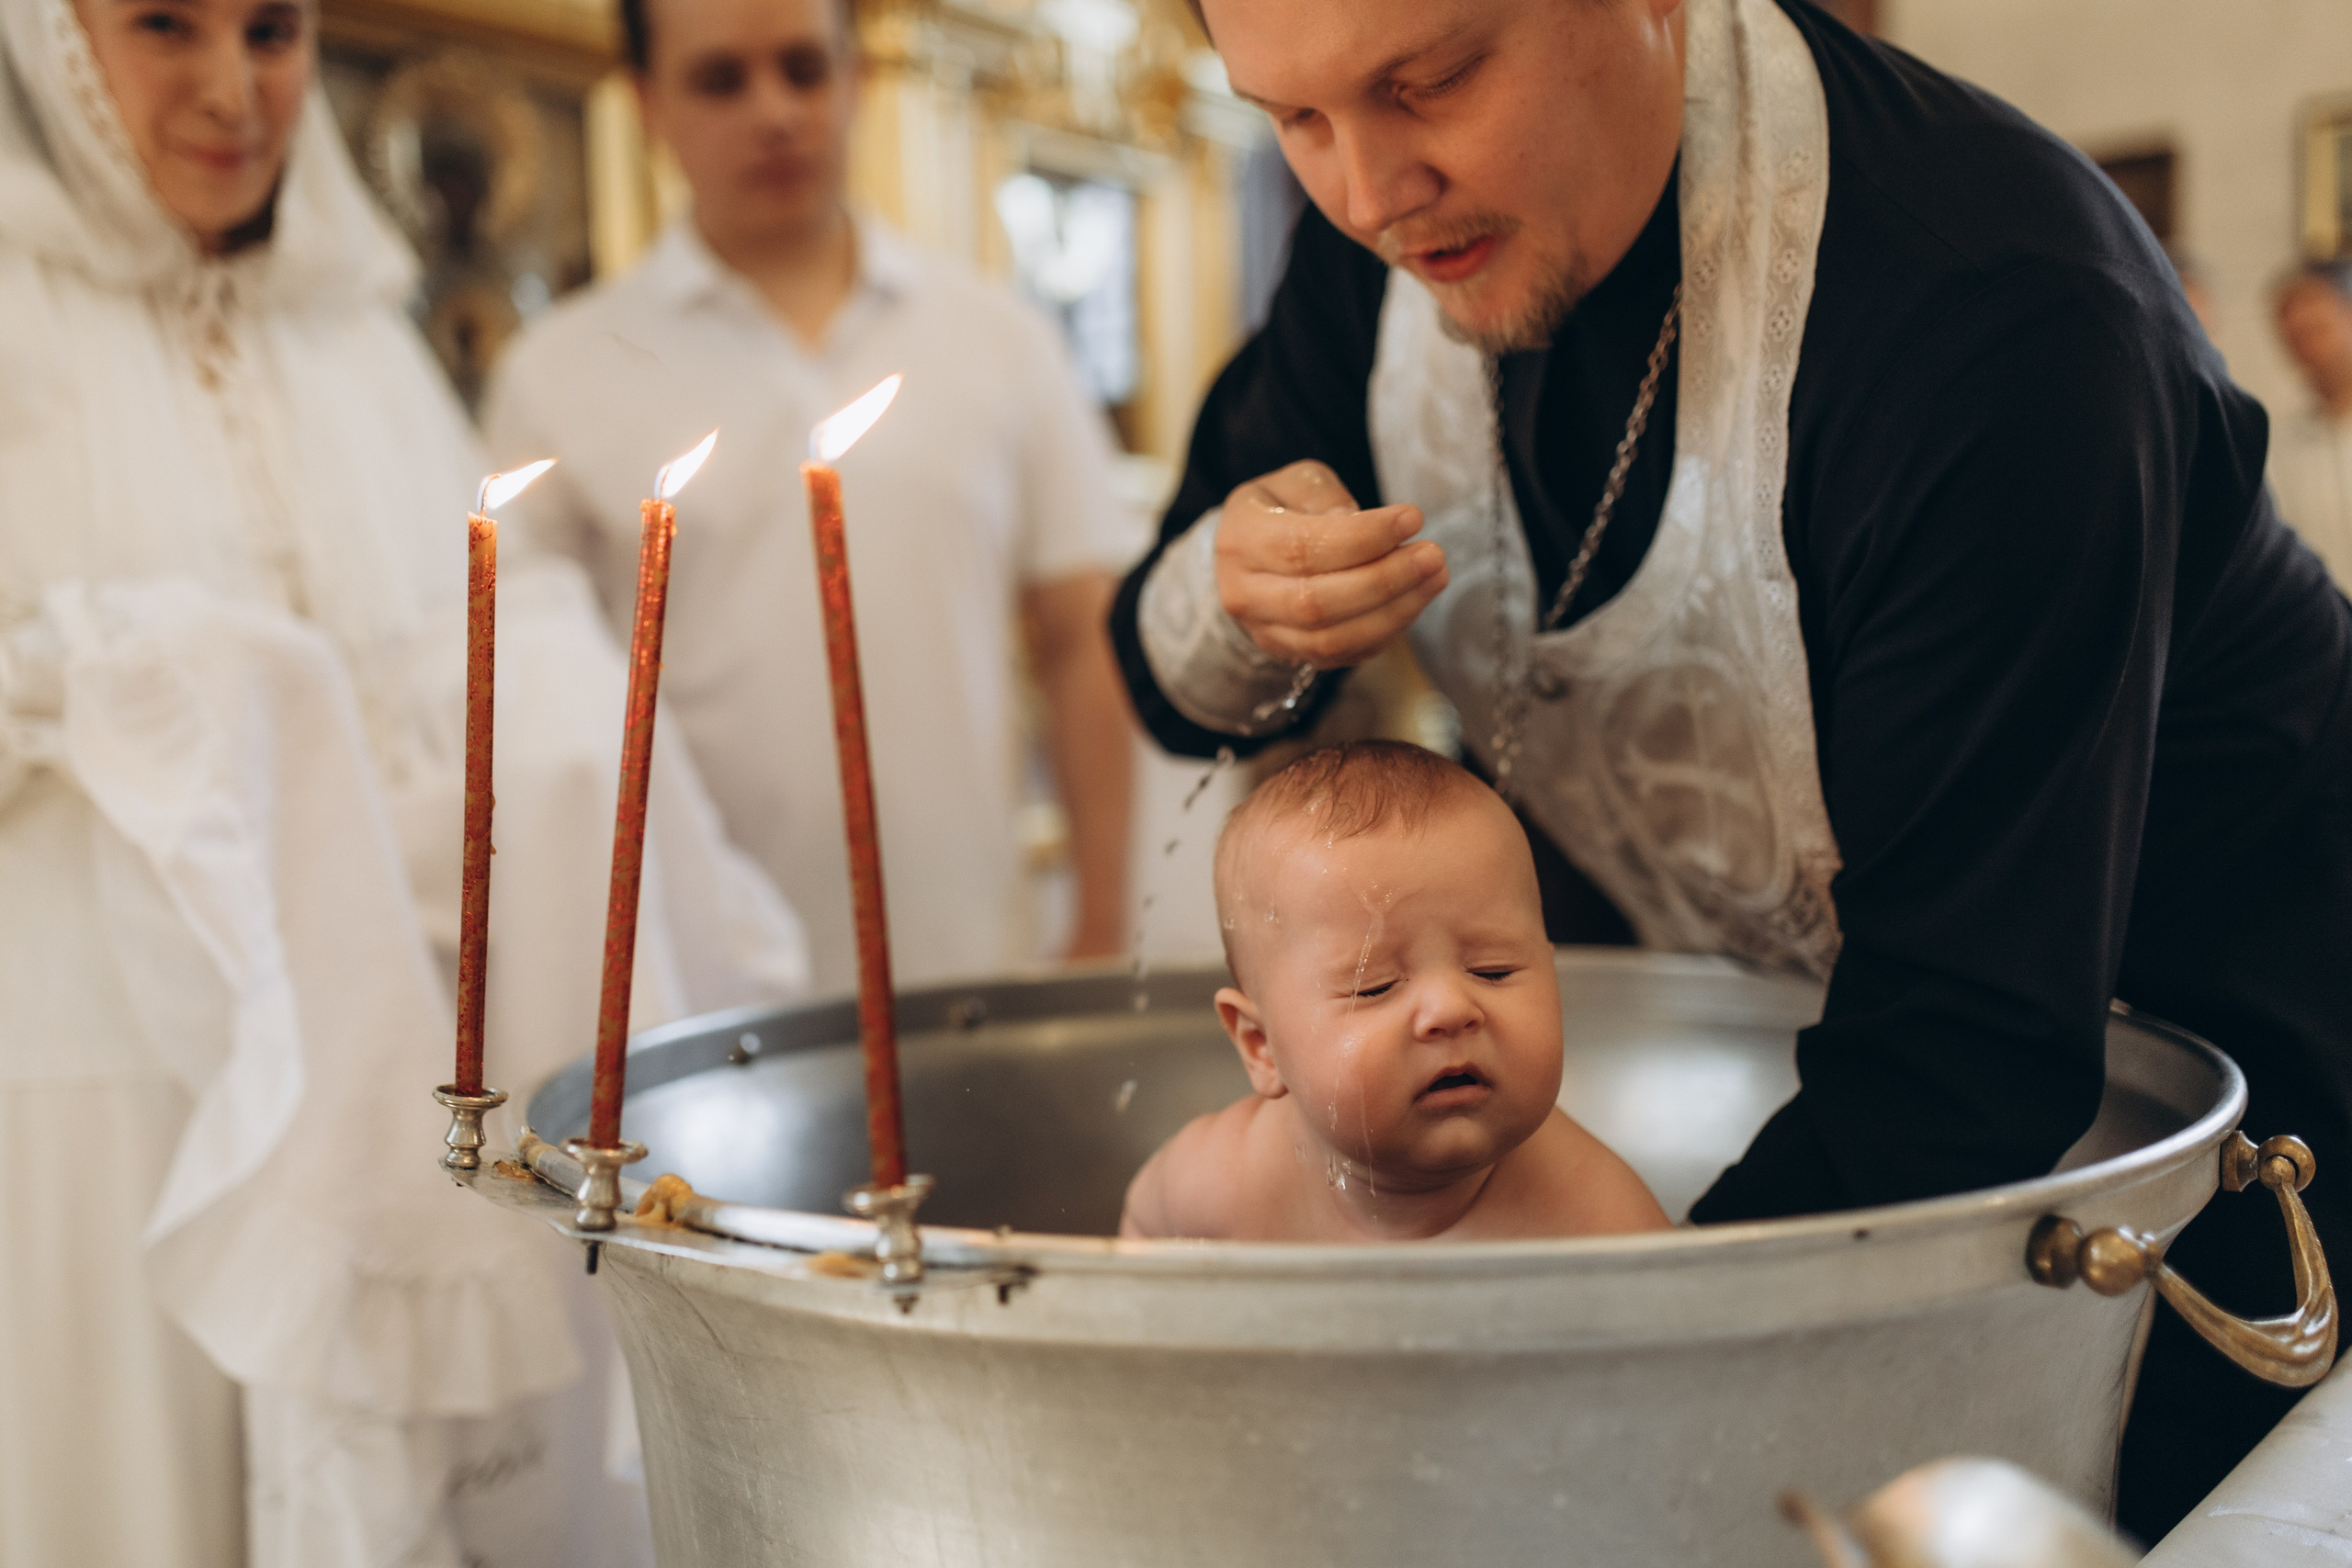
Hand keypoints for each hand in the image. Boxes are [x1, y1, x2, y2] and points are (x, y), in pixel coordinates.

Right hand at [1214, 461, 1447, 668]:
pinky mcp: (1291, 655)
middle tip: (1432, 556)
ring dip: (1393, 612)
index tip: (1412, 519)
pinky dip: (1385, 632)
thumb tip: (1363, 528)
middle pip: (1316, 602)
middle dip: (1384, 580)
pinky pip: (1343, 655)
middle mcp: (1244, 593)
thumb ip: (1327, 498)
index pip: (1301, 547)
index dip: (1362, 538)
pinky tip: (1413, 601)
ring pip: (1331, 639)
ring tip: (1434, 578)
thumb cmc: (1282, 509)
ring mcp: (1265, 631)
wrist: (1250, 557)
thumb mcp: (1298, 482)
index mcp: (1241, 539)